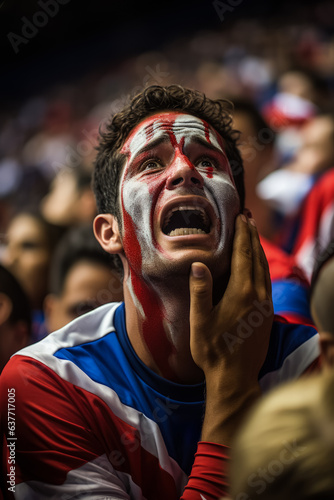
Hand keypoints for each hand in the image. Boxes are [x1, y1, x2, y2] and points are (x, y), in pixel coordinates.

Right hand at [189, 214, 272, 441]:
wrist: (235, 376)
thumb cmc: (213, 349)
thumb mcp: (200, 321)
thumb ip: (200, 292)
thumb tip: (198, 264)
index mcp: (241, 292)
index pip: (244, 254)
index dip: (242, 233)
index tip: (241, 216)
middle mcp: (258, 295)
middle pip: (257, 257)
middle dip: (252, 235)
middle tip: (248, 218)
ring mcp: (265, 304)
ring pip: (265, 268)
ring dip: (259, 249)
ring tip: (253, 234)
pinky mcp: (267, 313)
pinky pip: (267, 281)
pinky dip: (262, 266)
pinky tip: (258, 265)